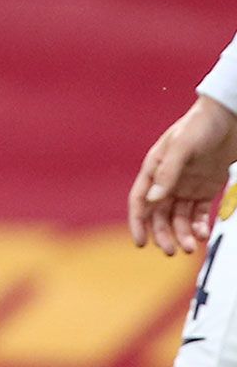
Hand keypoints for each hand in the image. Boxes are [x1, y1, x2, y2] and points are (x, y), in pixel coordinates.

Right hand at [130, 95, 236, 253]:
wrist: (229, 116)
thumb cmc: (200, 126)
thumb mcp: (181, 146)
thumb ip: (167, 172)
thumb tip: (153, 199)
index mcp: (154, 168)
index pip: (140, 200)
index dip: (138, 222)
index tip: (141, 243)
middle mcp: (168, 179)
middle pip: (160, 214)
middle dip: (164, 234)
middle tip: (173, 251)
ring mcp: (187, 184)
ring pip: (180, 217)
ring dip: (183, 233)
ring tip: (192, 247)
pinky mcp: (206, 187)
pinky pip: (199, 212)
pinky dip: (200, 225)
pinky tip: (204, 234)